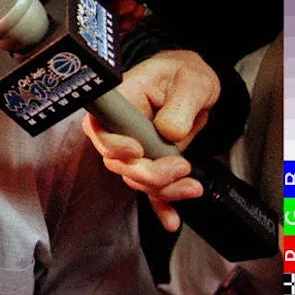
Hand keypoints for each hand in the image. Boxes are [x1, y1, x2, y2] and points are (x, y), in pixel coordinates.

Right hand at [82, 50, 219, 231]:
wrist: (193, 83)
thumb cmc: (185, 73)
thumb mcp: (191, 83)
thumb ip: (179, 106)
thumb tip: (169, 132)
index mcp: (123, 100)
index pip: (100, 127)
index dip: (113, 144)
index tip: (137, 149)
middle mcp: (120, 127)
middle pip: (117, 160)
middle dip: (148, 173)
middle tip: (181, 166)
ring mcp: (133, 145)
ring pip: (134, 177)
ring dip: (161, 189)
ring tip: (192, 186)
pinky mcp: (148, 160)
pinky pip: (148, 187)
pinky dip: (159, 205)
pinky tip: (170, 220)